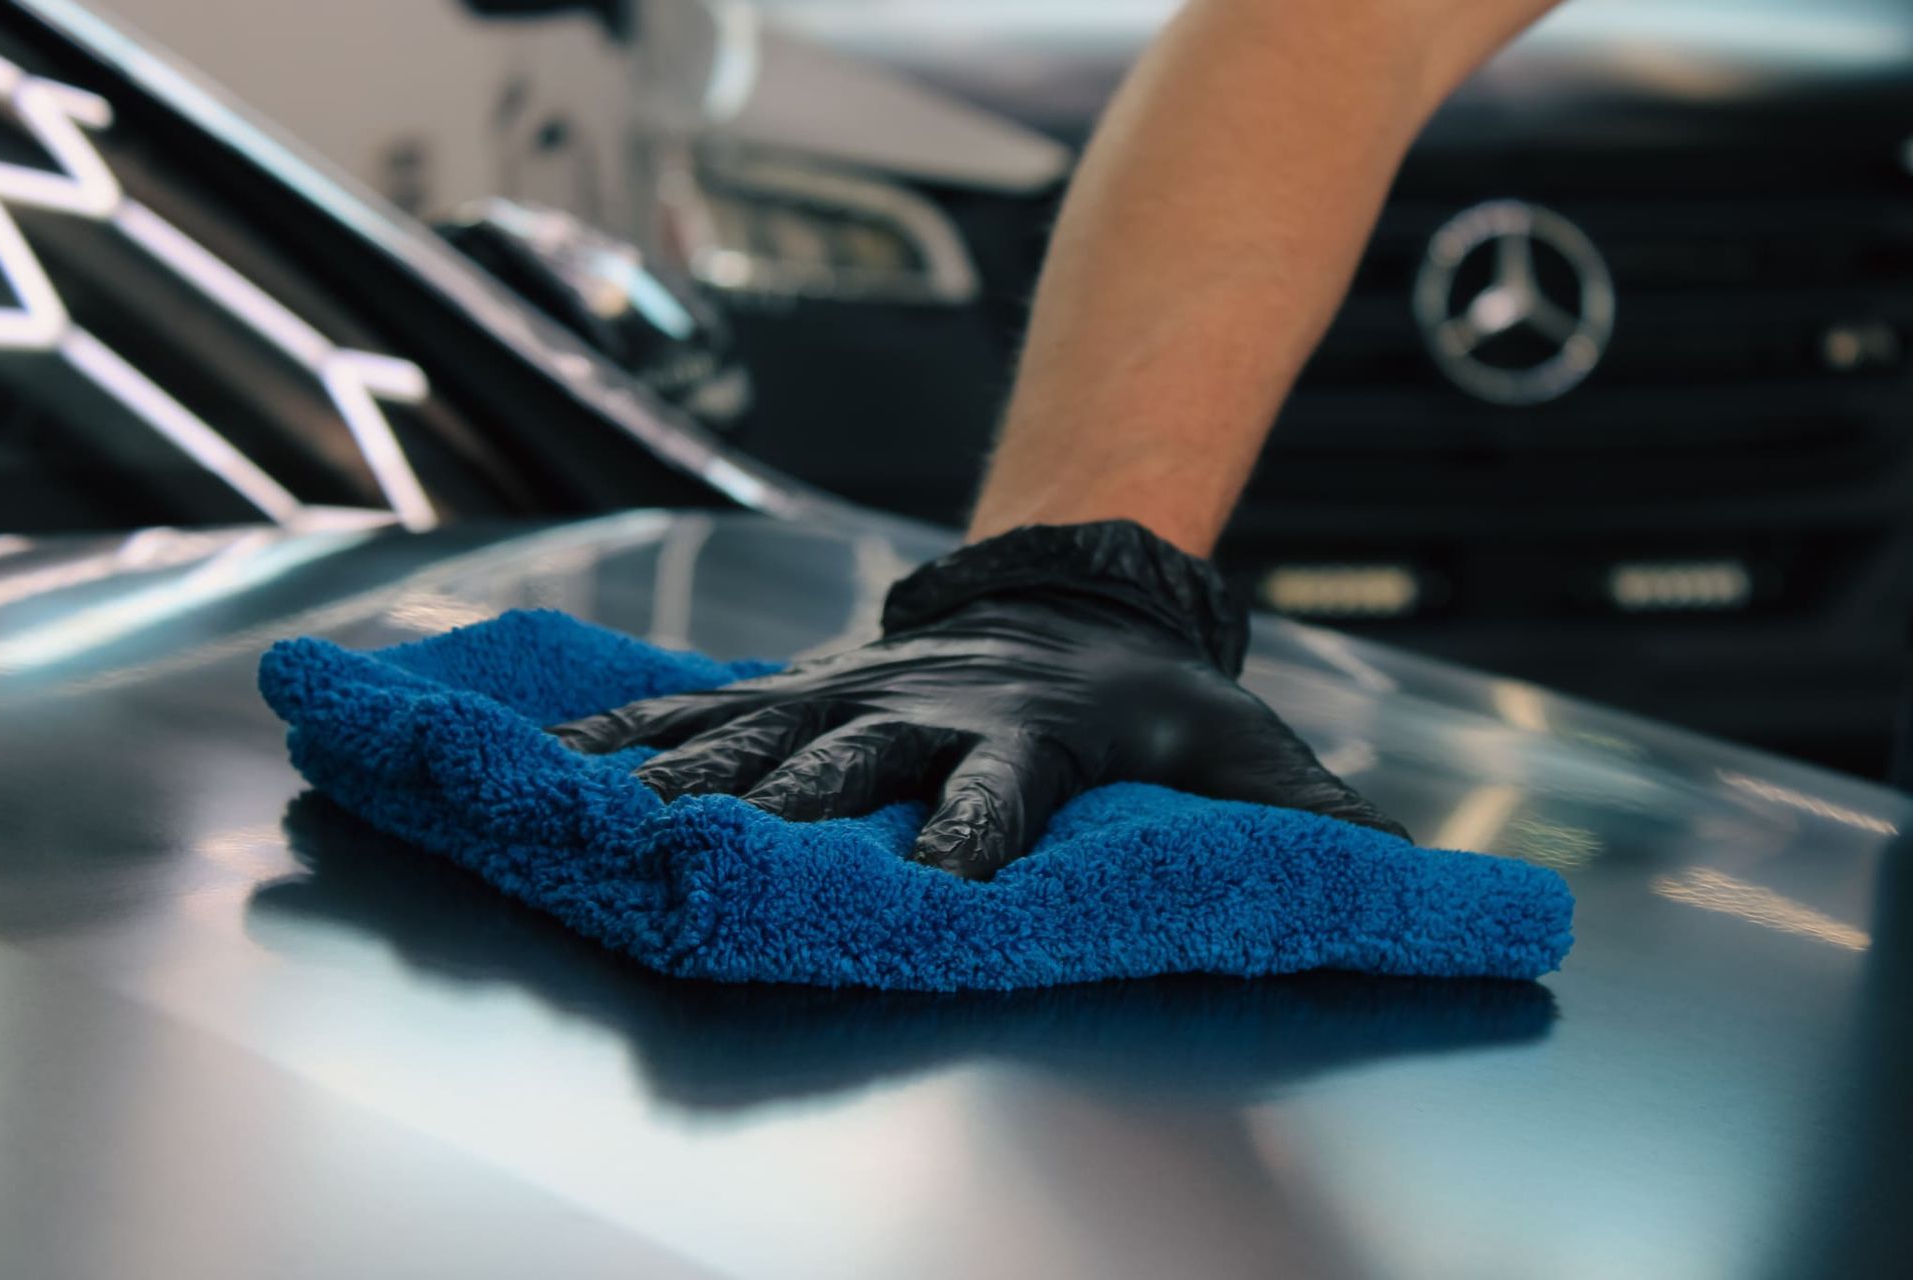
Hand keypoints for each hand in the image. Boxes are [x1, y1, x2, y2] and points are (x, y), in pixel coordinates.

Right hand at [551, 521, 1406, 877]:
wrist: (1079, 590)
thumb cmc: (1159, 697)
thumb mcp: (1246, 750)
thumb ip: (1317, 821)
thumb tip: (1425, 889)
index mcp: (1034, 737)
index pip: (1000, 791)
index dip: (975, 832)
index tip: (944, 884)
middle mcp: (929, 711)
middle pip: (851, 761)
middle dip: (791, 806)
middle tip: (727, 850)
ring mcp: (857, 692)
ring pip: (759, 732)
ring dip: (691, 773)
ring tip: (619, 812)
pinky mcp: (808, 684)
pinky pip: (706, 704)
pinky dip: (632, 728)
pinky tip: (562, 757)